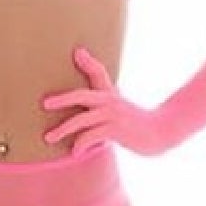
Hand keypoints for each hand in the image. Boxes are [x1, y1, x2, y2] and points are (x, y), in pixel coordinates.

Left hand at [41, 47, 166, 156]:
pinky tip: (74, 153)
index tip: (77, 52)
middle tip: (44, 104)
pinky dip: (80, 144)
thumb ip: (104, 106)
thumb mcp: (121, 110)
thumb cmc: (137, 124)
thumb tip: (89, 108)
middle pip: (81, 95)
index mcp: (110, 95)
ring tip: (48, 138)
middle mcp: (110, 102)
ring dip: (63, 129)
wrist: (161, 133)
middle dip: (62, 99)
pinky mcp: (116, 130)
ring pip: (82, 120)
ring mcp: (113, 116)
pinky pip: (92, 136)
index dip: (88, 62)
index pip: (98, 73)